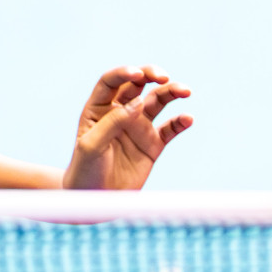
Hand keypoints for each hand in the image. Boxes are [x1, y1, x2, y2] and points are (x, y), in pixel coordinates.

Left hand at [62, 65, 192, 189]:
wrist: (94, 199)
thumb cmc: (85, 169)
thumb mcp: (91, 146)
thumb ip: (112, 123)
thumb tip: (138, 102)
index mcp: (98, 109)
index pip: (111, 82)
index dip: (125, 73)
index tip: (138, 74)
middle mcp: (120, 113)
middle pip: (138, 85)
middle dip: (152, 75)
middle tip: (164, 77)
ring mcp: (138, 127)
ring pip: (158, 101)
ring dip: (172, 92)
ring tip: (185, 90)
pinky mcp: (153, 144)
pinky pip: (171, 128)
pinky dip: (180, 121)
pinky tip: (187, 119)